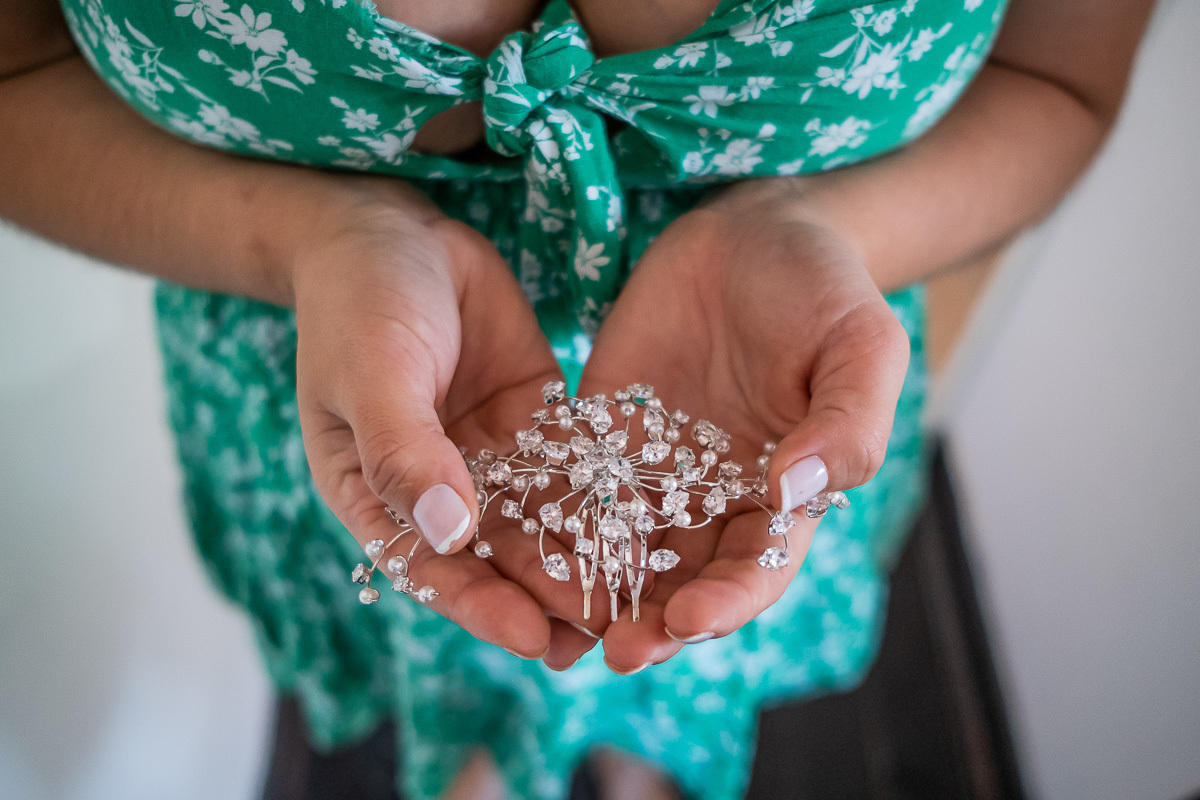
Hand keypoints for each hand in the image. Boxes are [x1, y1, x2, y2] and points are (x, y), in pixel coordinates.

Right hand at [291, 189, 601, 659]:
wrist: (393, 232)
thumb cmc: (356, 305)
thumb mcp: (371, 375)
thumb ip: (406, 453)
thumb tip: (449, 532)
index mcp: (379, 495)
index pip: (431, 567)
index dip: (480, 605)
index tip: (530, 637)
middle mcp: (439, 488)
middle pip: (496, 555)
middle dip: (547, 593)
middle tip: (606, 631)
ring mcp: (491, 457)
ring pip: (542, 520)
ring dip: (583, 559)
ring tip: (638, 598)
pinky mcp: (535, 421)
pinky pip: (572, 466)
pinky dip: (603, 496)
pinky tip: (647, 525)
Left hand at [576, 179, 910, 671]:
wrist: (753, 232)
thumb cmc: (822, 290)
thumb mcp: (860, 346)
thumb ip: (847, 423)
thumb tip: (800, 492)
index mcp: (783, 495)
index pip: (757, 568)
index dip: (729, 601)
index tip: (691, 619)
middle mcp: (715, 499)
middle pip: (683, 579)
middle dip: (653, 621)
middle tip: (619, 651)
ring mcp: (655, 471)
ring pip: (621, 549)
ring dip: (594, 590)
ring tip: (558, 619)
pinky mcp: (604, 435)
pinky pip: (574, 487)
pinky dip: (550, 521)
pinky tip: (518, 546)